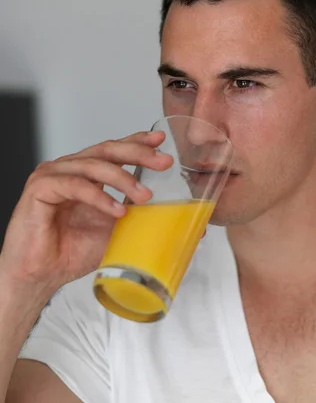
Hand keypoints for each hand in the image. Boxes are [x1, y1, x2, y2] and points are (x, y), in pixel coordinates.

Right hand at [0, 131, 172, 295]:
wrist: (40, 277)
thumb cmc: (72, 252)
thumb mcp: (115, 229)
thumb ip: (137, 215)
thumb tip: (175, 216)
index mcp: (87, 173)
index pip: (114, 150)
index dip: (137, 141)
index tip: (160, 140)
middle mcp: (70, 169)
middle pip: (107, 150)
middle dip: (138, 153)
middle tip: (162, 162)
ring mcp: (53, 175)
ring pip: (93, 166)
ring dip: (123, 178)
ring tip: (144, 196)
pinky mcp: (40, 188)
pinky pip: (74, 186)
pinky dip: (99, 197)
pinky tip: (117, 210)